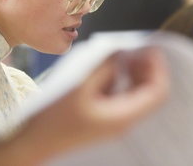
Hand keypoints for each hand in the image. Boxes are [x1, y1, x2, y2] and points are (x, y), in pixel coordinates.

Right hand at [22, 47, 170, 161]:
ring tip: (123, 55)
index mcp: (123, 116)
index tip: (152, 49)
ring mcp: (115, 120)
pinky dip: (121, 79)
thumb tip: (120, 50)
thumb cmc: (53, 119)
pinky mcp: (104, 117)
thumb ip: (104, 66)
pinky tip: (108, 68)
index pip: (157, 92)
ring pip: (137, 93)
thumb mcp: (80, 85)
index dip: (159, 68)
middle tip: (137, 49)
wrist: (32, 143)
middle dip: (147, 67)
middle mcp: (123, 120)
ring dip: (134, 72)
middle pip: (149, 92)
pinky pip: (122, 95)